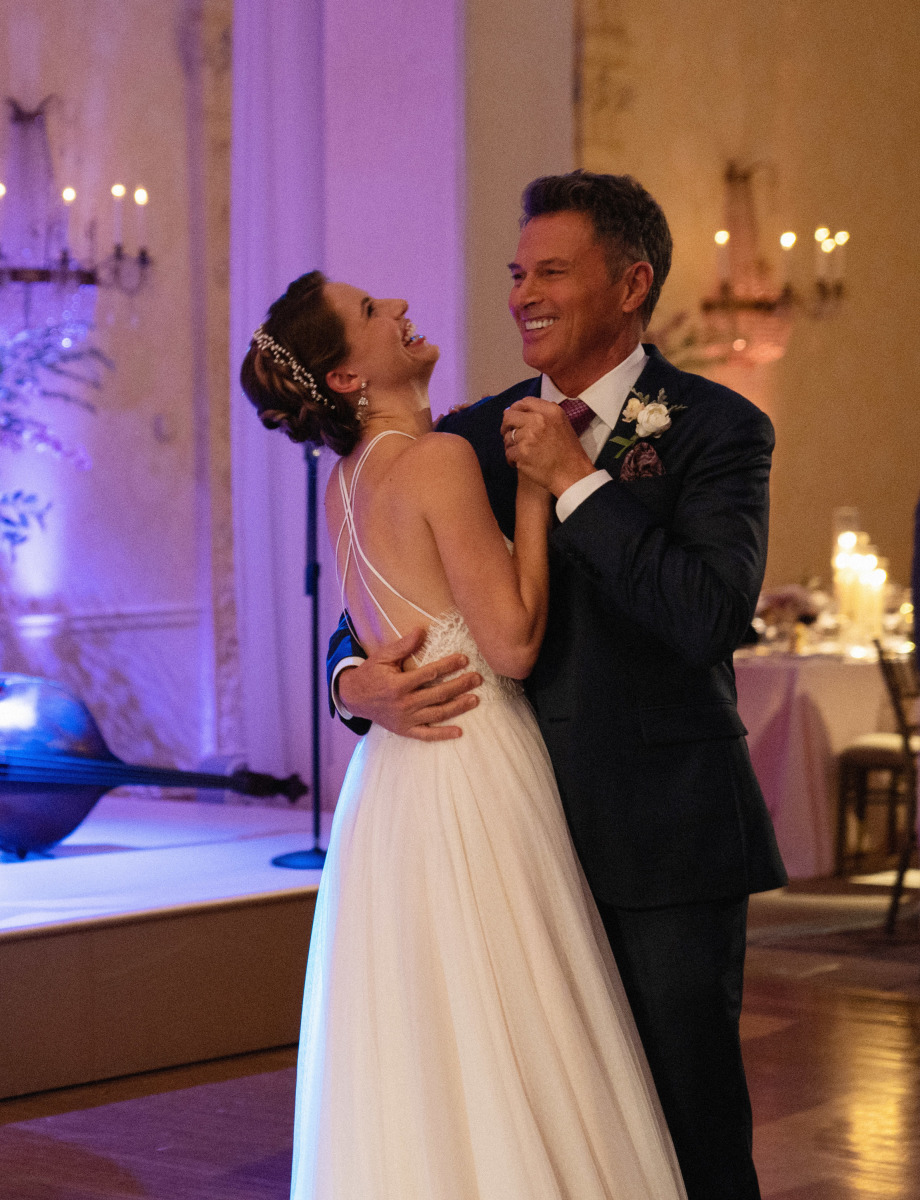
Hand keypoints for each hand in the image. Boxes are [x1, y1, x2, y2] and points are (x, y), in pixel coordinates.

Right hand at [337, 627, 480, 740]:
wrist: (354, 698)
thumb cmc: (371, 673)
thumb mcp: (383, 656)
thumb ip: (403, 645)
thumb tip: (422, 631)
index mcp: (398, 684)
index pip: (429, 673)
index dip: (448, 666)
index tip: (464, 659)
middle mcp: (403, 703)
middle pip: (438, 694)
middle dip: (460, 685)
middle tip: (477, 678)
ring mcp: (405, 719)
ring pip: (437, 713)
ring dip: (458, 707)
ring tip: (475, 699)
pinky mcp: (405, 730)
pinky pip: (426, 734)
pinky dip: (443, 734)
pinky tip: (459, 731)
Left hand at [501, 397, 595, 496]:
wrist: (572, 474)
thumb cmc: (568, 452)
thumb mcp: (562, 423)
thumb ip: (543, 414)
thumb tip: (518, 410)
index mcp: (550, 411)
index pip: (524, 402)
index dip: (515, 409)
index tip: (513, 417)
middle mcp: (538, 421)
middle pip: (509, 417)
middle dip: (506, 426)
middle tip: (508, 433)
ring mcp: (528, 437)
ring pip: (507, 437)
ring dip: (511, 445)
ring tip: (522, 452)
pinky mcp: (522, 453)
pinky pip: (508, 453)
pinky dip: (512, 459)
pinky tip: (521, 462)